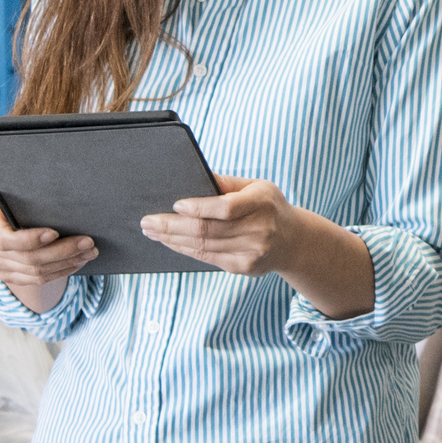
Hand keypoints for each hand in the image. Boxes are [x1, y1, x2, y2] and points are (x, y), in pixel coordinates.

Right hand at [0, 192, 93, 310]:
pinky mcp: (9, 276)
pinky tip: (76, 262)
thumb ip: (27, 188)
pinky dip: (60, 272)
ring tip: (89, 252)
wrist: (6, 212)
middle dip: (63, 251)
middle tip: (88, 243)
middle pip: (28, 258)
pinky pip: (37, 280)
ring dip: (67, 263)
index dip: (31, 239)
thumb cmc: (16, 194)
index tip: (55, 233)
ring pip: (36, 272)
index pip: (6, 239)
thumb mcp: (15, 187)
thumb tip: (57, 180)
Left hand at [141, 176, 327, 277]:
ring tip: (152, 232)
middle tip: (147, 222)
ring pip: (203, 247)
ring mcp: (252, 252)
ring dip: (172, 240)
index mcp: (262, 203)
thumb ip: (226, 183)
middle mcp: (259, 230)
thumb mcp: (256, 186)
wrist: (294, 241)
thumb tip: (192, 174)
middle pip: (207, 231)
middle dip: (172, 227)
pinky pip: (207, 258)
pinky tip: (170, 242)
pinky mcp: (243, 267)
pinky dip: (185, 250)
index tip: (175, 205)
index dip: (198, 208)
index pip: (226, 208)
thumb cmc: (268, 206)